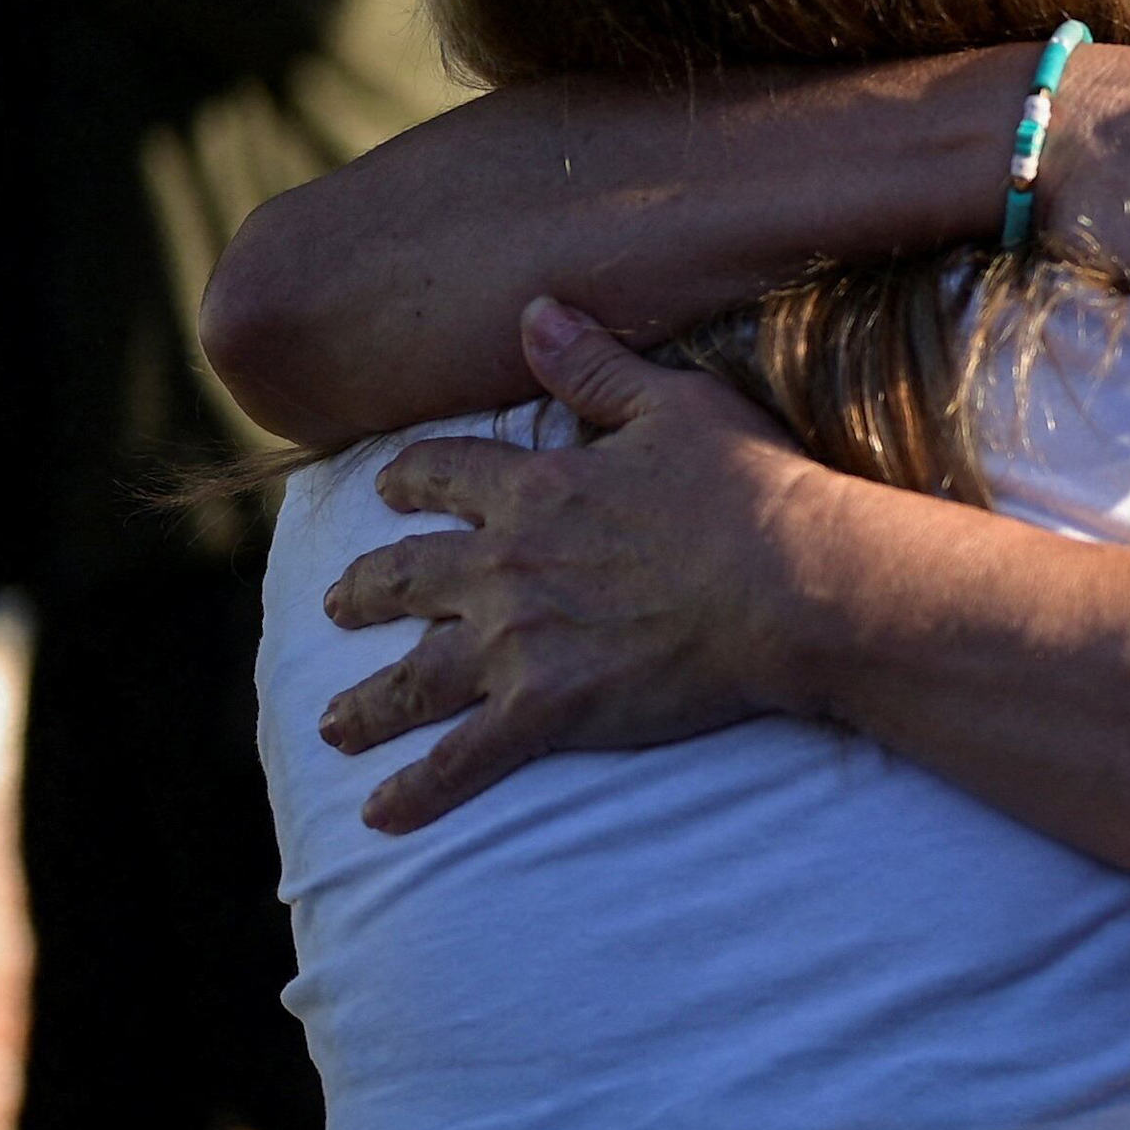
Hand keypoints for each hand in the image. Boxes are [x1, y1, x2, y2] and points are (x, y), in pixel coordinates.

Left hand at [318, 300, 834, 829]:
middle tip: (336, 606)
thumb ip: (596, 366)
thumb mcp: (675, 405)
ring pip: (414, 677)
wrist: (796, 586)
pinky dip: (415, 791)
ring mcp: (518, 644)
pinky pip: (461, 760)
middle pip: (406, 578)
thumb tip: (534, 311)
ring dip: (367, 704)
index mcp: (533, 487)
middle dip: (363, 594)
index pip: (441, 475)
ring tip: (333, 724)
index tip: (386, 490)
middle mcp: (505, 565)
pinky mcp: (547, 712)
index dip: (408, 480)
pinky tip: (379, 817)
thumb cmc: (753, 492)